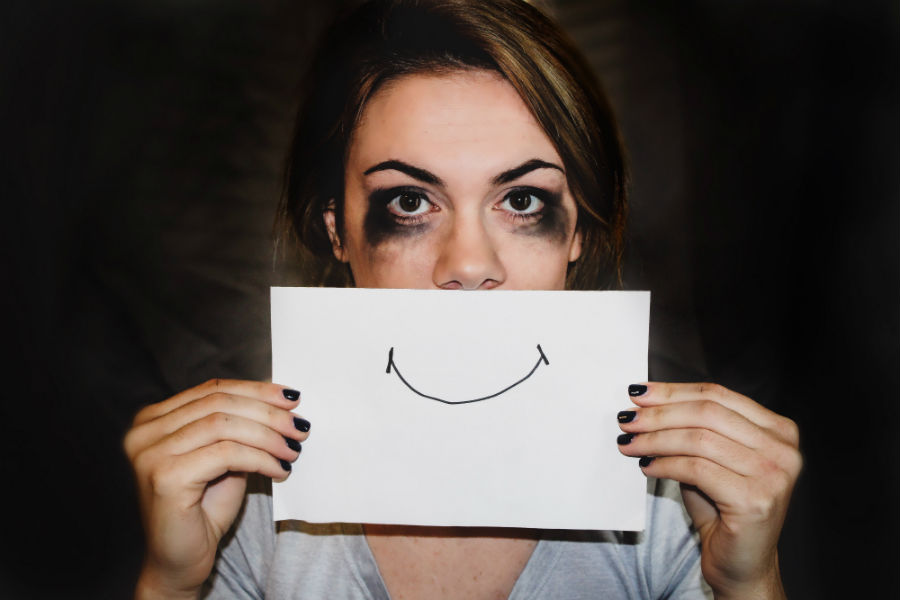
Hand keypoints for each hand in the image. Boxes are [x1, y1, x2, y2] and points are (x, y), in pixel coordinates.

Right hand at [123, 379, 308, 598]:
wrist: (180, 561)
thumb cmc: (203, 510)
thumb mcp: (224, 457)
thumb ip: (239, 426)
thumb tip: (281, 401)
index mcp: (154, 419)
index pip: (213, 390)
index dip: (257, 390)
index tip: (293, 398)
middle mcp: (144, 432)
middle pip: (219, 403)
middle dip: (268, 412)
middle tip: (300, 427)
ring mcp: (150, 453)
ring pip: (225, 426)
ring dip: (268, 436)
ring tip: (293, 450)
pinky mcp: (165, 477)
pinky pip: (227, 454)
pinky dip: (261, 459)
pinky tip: (279, 470)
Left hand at [616, 382, 800, 598]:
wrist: (742, 565)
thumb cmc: (723, 510)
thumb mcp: (712, 459)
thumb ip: (693, 428)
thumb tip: (646, 403)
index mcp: (778, 430)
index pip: (718, 395)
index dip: (673, 392)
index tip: (639, 393)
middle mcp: (783, 450)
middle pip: (707, 413)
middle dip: (660, 414)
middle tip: (628, 419)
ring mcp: (773, 475)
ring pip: (699, 440)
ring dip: (655, 439)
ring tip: (629, 443)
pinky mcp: (754, 500)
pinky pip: (696, 469)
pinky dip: (665, 465)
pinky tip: (646, 466)